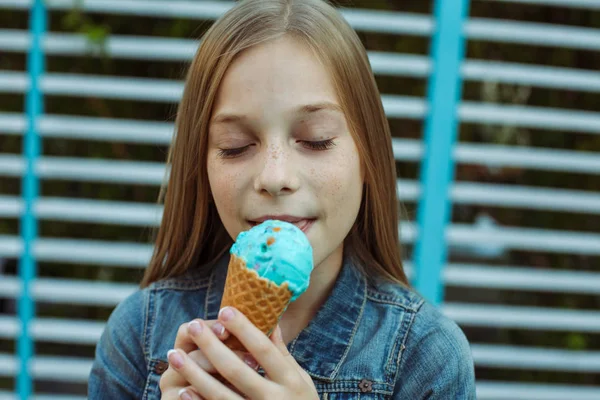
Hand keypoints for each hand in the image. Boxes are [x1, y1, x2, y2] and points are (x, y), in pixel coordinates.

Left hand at [165, 306, 318, 399]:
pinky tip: (184, 389)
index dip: (243, 329)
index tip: (225, 310)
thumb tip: (271, 320)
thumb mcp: (300, 378)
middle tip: (193, 325)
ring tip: (174, 355)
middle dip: (212, 346)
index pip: (263, 349)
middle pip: (236, 370)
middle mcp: (273, 399)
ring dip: (195, 374)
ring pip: (220, 394)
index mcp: (290, 380)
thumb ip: (283, 353)